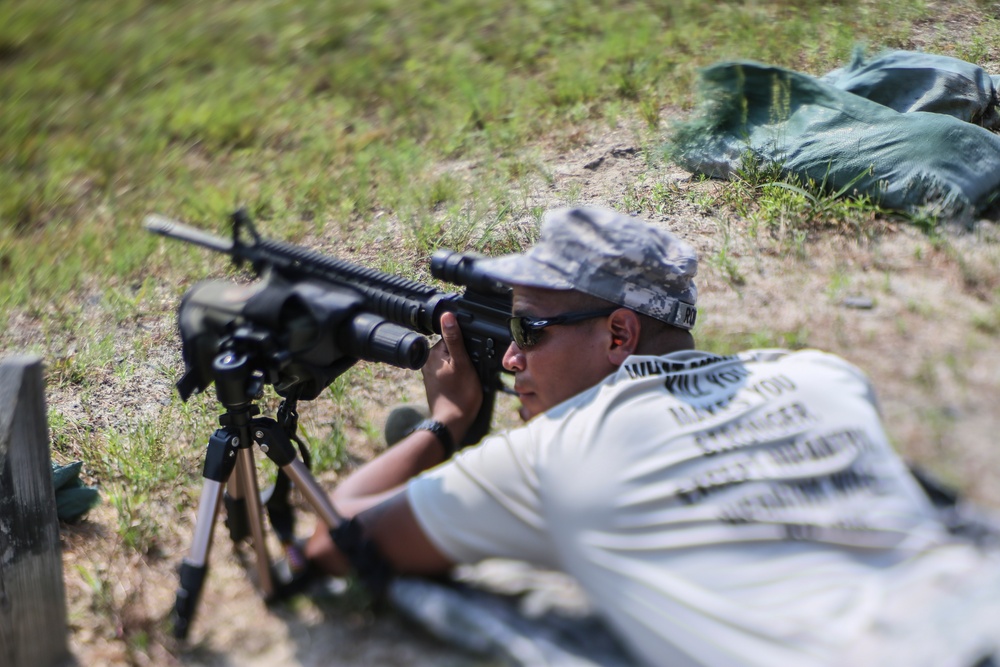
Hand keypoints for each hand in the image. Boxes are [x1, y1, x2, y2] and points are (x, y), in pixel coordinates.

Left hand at [422, 311, 481, 441]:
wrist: (452, 422)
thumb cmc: (460, 395)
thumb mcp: (462, 363)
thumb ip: (455, 338)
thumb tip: (447, 316)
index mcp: (432, 353)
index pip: (452, 336)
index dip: (466, 344)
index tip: (472, 356)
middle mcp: (428, 361)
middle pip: (452, 348)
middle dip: (464, 355)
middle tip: (471, 370)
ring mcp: (432, 373)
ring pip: (453, 361)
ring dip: (463, 366)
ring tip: (467, 380)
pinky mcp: (436, 383)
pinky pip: (451, 372)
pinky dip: (459, 376)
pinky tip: (463, 385)